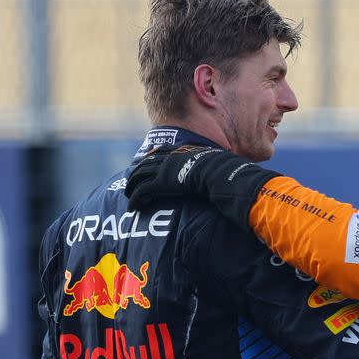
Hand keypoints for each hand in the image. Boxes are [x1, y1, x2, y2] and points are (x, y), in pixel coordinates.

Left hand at [125, 145, 279, 228]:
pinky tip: (132, 206)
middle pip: (145, 163)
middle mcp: (169, 159)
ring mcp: (163, 170)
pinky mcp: (160, 184)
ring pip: (139, 177)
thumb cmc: (223, 171)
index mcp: (181, 152)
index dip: (151, 157)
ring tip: (128, 195)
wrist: (218, 173)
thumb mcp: (218, 163)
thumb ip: (216, 165)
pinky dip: (135, 199)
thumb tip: (230, 169)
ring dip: (131, 186)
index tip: (144, 161)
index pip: (160, 152)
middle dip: (136, 172)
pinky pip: (142, 191)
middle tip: (130, 180)